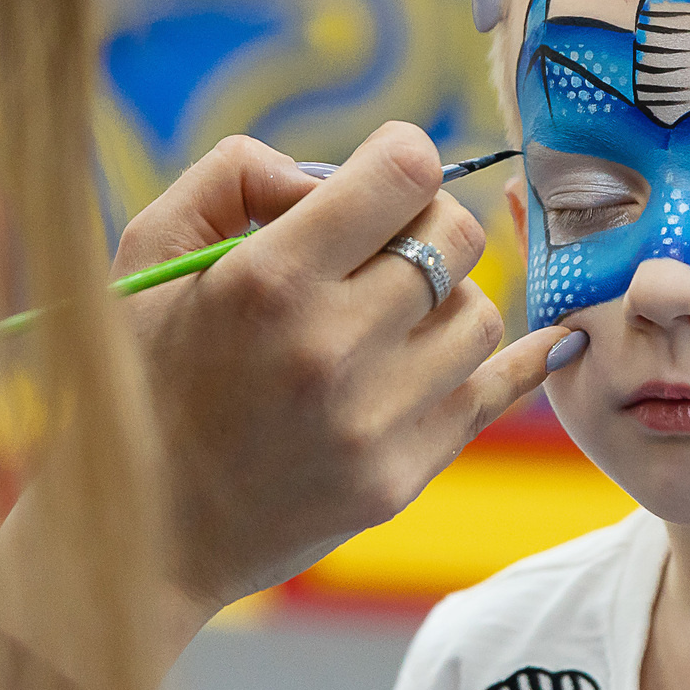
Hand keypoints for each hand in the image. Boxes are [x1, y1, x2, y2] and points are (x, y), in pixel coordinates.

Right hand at [115, 123, 565, 612]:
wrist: (141, 533)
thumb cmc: (142, 376)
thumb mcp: (151, 251)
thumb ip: (235, 174)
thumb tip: (330, 174)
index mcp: (266, 280)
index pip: (406, 174)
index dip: (401, 155)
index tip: (382, 172)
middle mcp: (327, 349)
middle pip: (457, 237)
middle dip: (427, 222)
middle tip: (388, 242)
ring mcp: (370, 423)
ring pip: (481, 314)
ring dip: (448, 299)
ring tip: (396, 313)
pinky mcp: (396, 480)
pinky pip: (495, 394)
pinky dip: (517, 360)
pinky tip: (548, 341)